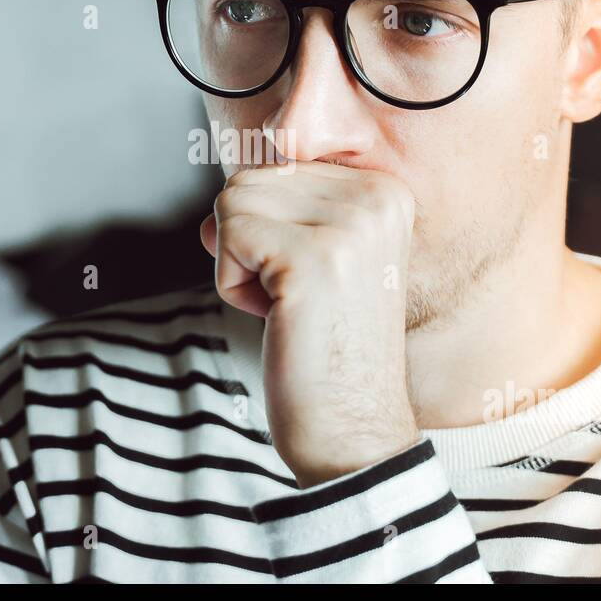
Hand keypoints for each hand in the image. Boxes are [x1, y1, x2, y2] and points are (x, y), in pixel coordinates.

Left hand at [200, 160, 420, 487]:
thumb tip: (214, 208)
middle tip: (297, 301)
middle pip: (249, 181)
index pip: (278, 168)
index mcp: (386, 191)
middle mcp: (377, 197)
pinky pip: (226, 237)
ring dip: (239, 266)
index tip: (312, 283)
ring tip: (290, 308)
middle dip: (249, 247)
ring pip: (231, 203)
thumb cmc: (329, 352)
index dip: (270, 232)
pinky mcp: (311, 258)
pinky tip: (278, 318)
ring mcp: (349, 225)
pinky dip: (232, 285)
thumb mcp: (318, 259)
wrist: (354, 433)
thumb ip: (274, 213)